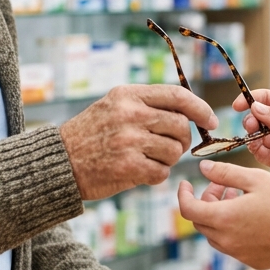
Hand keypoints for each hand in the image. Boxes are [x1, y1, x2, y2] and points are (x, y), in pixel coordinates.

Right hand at [60, 84, 217, 199]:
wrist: (59, 162)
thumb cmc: (91, 134)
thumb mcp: (114, 105)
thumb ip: (147, 104)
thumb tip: (190, 112)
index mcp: (128, 94)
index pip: (177, 96)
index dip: (200, 108)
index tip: (210, 120)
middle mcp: (130, 114)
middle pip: (180, 126)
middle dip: (182, 140)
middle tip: (171, 147)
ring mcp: (129, 141)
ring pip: (174, 151)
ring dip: (167, 159)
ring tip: (147, 159)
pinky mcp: (128, 167)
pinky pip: (162, 172)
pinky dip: (156, 175)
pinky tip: (140, 172)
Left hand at [177, 160, 269, 268]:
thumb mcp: (256, 179)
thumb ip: (225, 173)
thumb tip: (202, 169)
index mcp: (225, 219)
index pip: (188, 209)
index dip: (183, 195)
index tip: (185, 184)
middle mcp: (228, 242)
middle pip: (201, 222)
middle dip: (206, 201)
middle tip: (223, 186)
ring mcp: (240, 254)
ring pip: (216, 235)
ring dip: (219, 215)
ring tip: (238, 197)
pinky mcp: (253, 262)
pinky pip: (233, 245)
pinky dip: (232, 229)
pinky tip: (251, 215)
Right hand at [234, 89, 269, 207]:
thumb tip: (256, 108)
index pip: (268, 99)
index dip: (251, 100)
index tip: (238, 105)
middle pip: (260, 118)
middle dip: (251, 121)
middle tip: (251, 125)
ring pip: (259, 137)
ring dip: (254, 137)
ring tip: (258, 140)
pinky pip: (265, 155)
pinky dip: (258, 152)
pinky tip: (260, 150)